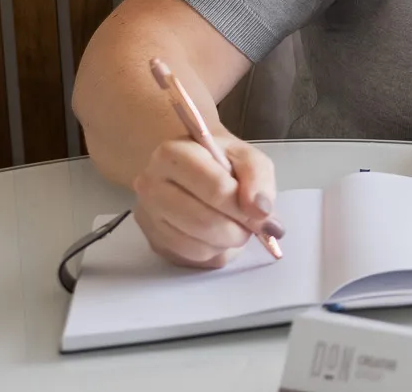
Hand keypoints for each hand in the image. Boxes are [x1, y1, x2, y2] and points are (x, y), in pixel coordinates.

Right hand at [130, 135, 282, 268]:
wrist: (192, 166)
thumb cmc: (221, 159)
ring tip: (236, 226)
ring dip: (227, 243)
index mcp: (173, 154)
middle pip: (204, 221)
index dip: (245, 207)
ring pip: (197, 245)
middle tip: (253, 226)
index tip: (263, 214)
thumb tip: (261, 212)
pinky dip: (214, 251)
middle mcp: (151, 184)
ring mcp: (148, 215)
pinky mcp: (153, 240)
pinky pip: (191, 257)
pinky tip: (219, 235)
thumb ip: (258, 179)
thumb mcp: (246, 156)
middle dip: (238, 229)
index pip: (216, 189)